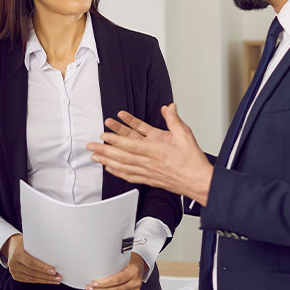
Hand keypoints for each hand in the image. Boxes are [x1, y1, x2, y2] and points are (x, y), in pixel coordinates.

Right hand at [1, 234, 60, 283]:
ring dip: (45, 280)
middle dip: (47, 276)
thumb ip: (38, 248)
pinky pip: (30, 280)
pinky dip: (40, 280)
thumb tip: (54, 254)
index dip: (43, 268)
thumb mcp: (28, 241)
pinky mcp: (16, 276)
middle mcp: (14, 264)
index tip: (53, 271)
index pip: (31, 263)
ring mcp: (14, 271)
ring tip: (56, 280)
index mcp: (17, 254)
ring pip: (32, 278)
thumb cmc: (23, 242)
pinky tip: (48, 281)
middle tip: (58, 277)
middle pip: (33, 272)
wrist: (10, 245)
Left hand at [87, 103, 213, 205]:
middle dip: (104, 150)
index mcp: (156, 150)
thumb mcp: (185, 135)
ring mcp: (148, 172)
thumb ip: (174, 120)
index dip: (116, 140)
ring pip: (123, 166)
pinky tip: (109, 169)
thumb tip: (169, 107)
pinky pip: (130, 176)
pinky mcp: (149, 179)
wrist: (198, 182)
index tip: (104, 135)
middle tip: (91, 146)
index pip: (131, 144)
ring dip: (107, 161)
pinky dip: (118, 172)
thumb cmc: (192, 161)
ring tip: (95, 156)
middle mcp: (149, 162)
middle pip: (122, 155)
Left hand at [87, 252, 146, 289]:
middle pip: (115, 289)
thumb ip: (114, 262)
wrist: (141, 262)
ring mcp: (134, 288)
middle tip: (89, 288)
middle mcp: (135, 281)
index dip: (104, 283)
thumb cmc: (131, 258)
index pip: (117, 280)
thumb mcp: (124, 257)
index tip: (93, 283)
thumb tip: (97, 264)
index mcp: (133, 271)